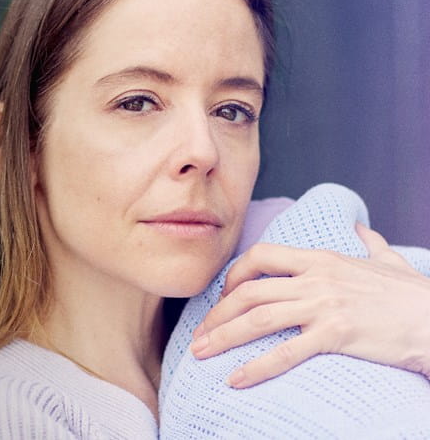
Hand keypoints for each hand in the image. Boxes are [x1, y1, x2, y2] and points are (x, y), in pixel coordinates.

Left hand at [190, 224, 429, 387]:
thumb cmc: (414, 295)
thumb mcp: (389, 262)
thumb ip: (370, 243)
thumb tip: (361, 229)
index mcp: (321, 259)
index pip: (261, 256)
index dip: (234, 274)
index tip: (225, 295)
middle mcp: (316, 279)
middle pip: (249, 291)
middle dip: (218, 313)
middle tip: (200, 334)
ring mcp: (324, 306)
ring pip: (258, 318)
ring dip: (224, 336)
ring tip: (201, 353)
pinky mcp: (335, 334)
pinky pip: (285, 352)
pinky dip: (256, 366)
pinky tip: (236, 379)